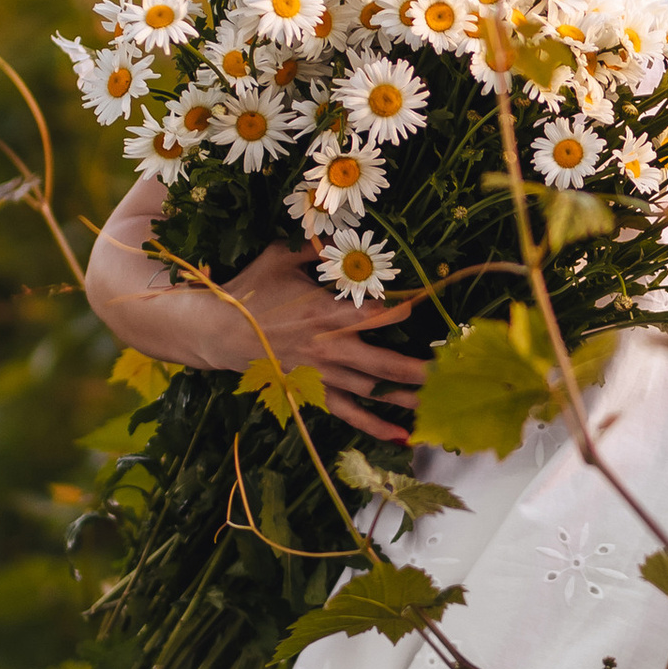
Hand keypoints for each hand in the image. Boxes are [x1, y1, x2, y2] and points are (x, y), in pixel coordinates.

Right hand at [193, 240, 427, 442]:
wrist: (217, 331)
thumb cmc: (251, 291)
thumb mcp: (282, 258)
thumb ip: (317, 247)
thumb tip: (342, 232)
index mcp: (326, 313)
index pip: (377, 315)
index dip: (403, 312)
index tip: (423, 308)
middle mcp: (330, 347)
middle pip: (385, 363)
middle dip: (420, 369)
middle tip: (451, 373)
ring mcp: (322, 375)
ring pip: (373, 391)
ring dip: (406, 399)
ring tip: (438, 404)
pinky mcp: (313, 392)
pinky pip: (349, 413)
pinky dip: (375, 426)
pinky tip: (401, 436)